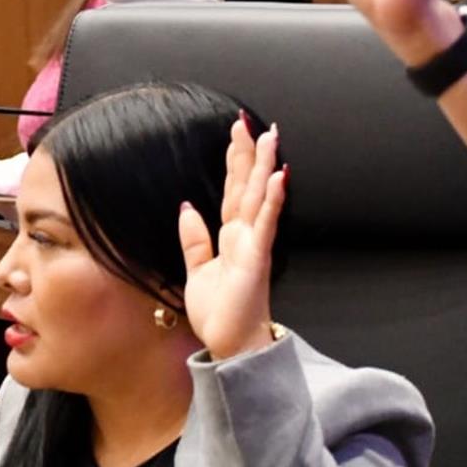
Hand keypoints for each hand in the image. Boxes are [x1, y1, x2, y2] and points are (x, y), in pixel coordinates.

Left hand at [179, 117, 285, 361]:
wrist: (231, 345)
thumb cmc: (219, 313)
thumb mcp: (197, 270)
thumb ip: (194, 240)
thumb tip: (187, 207)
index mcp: (231, 237)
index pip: (231, 191)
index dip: (233, 162)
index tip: (235, 135)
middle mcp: (245, 235)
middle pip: (246, 185)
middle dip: (247, 153)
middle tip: (248, 122)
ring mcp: (253, 244)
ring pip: (259, 196)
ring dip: (265, 166)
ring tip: (270, 136)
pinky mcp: (257, 258)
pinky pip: (265, 223)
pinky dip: (272, 199)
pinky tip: (280, 177)